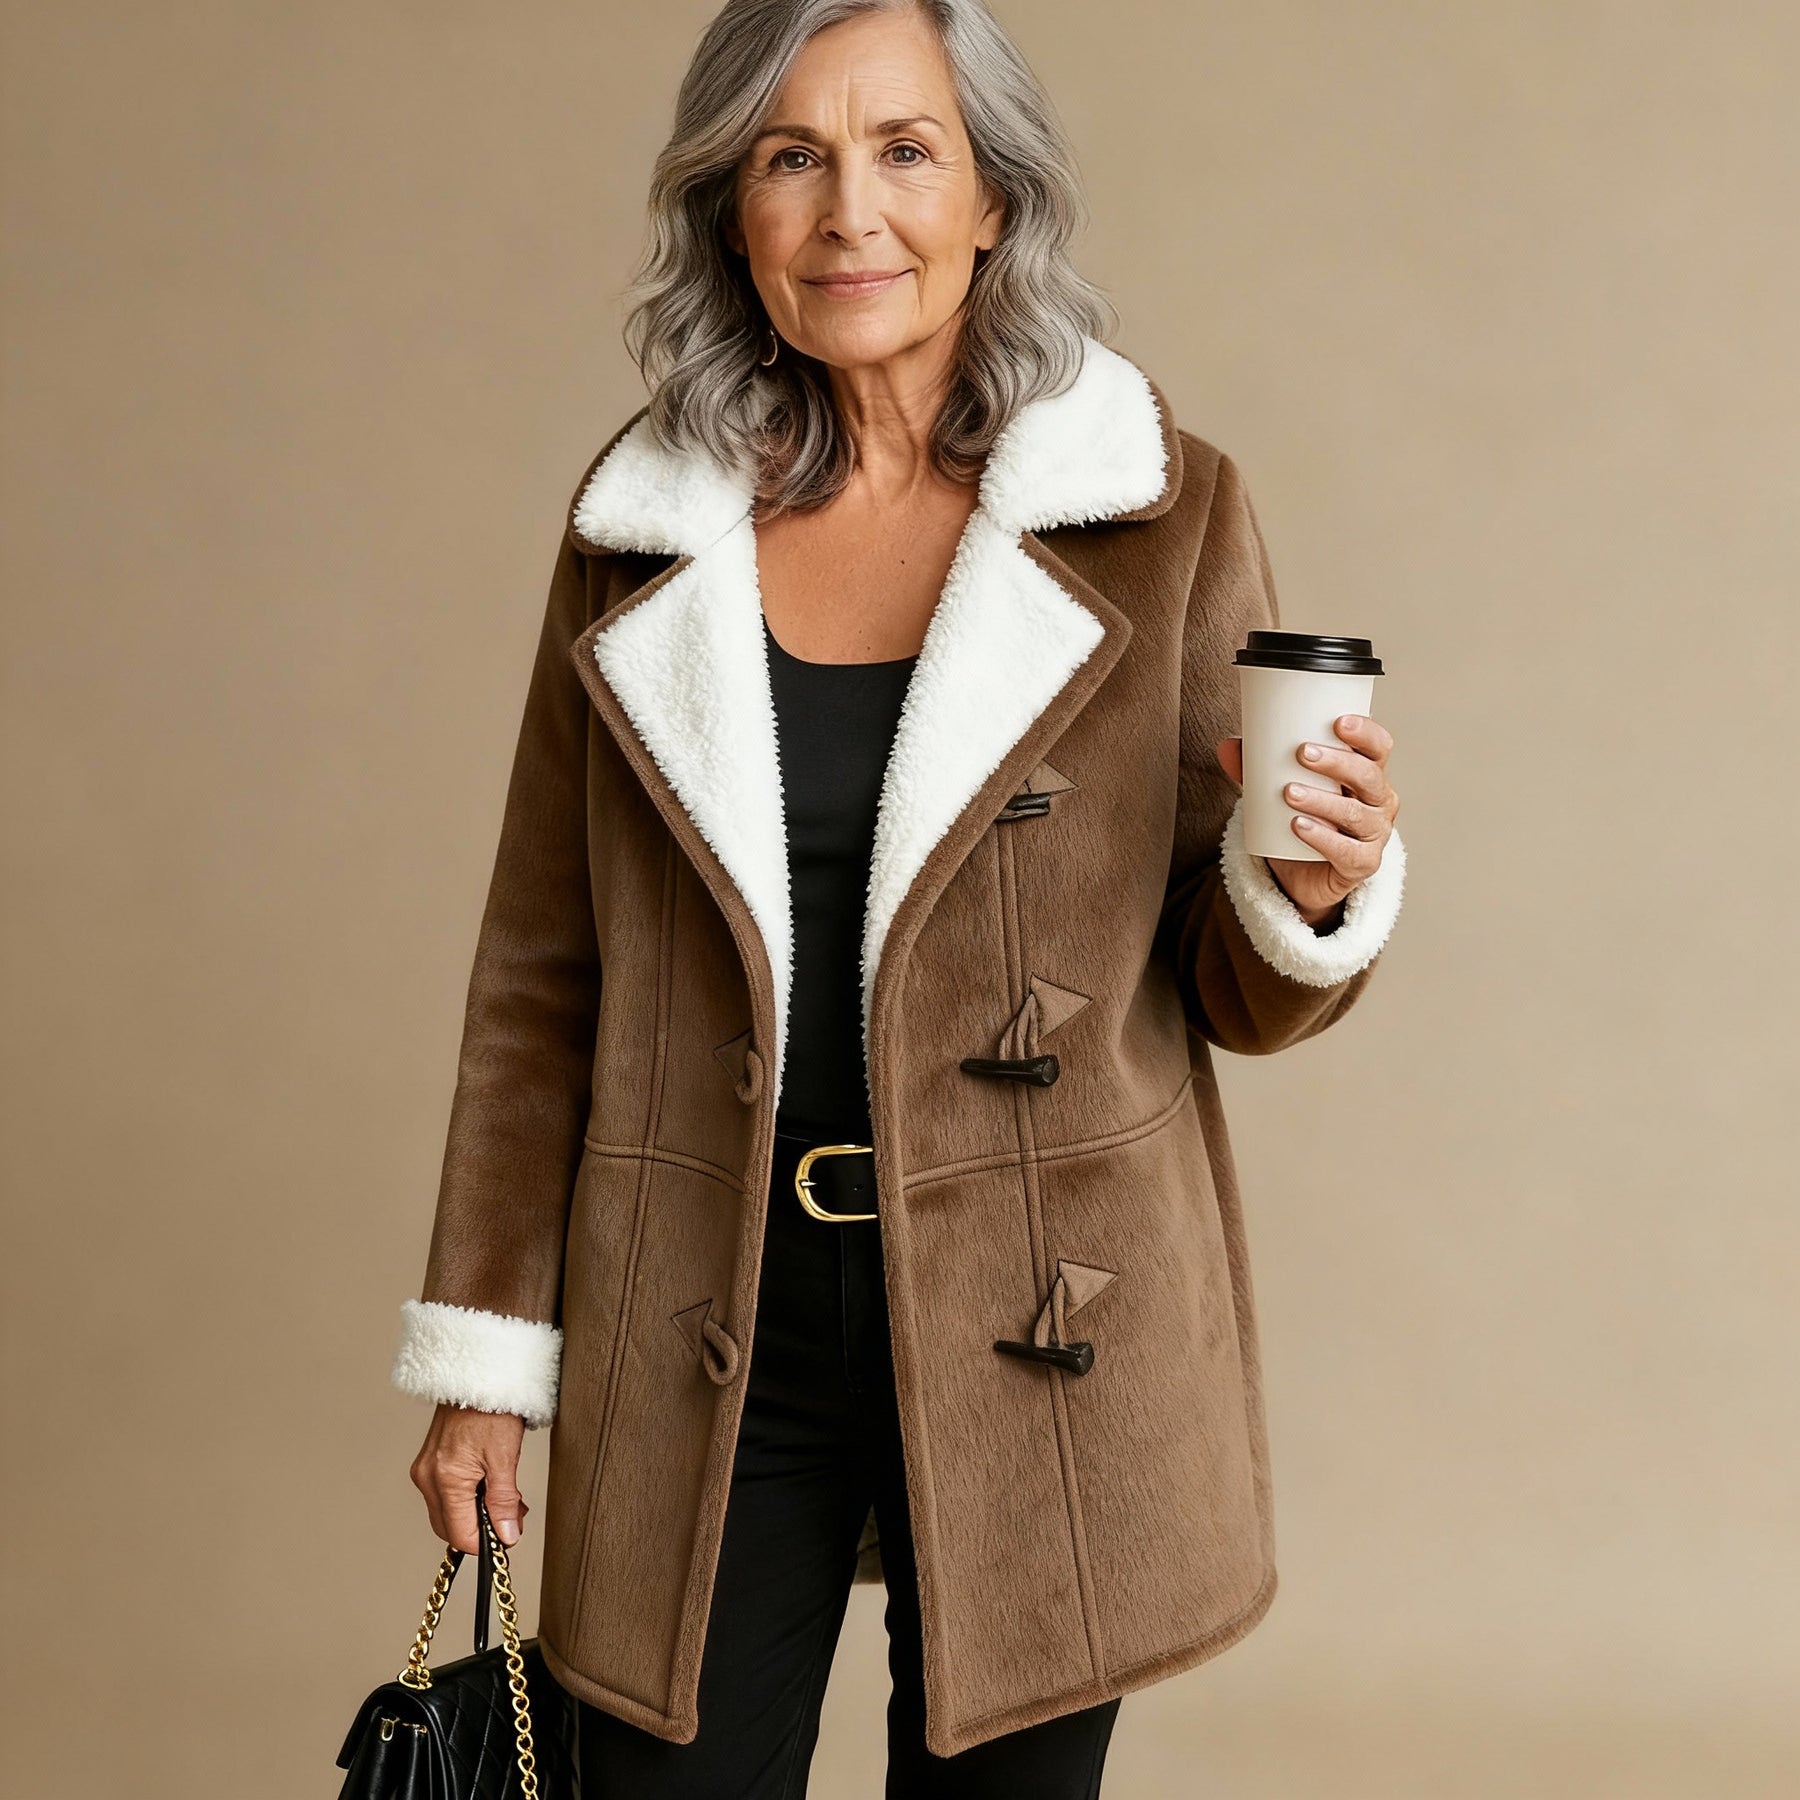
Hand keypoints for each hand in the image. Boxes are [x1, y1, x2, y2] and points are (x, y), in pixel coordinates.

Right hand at [410, 1403, 528, 1553]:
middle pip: (450, 1528)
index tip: (509, 1534)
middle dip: (480, 1529)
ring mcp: (425, 1470)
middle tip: (512, 1513)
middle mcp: (427, 1478)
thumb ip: (504, 1501)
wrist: (478, 1373)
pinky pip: (444, 1495)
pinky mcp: (428, 1463)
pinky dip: (466, 1498)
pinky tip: (488, 1483)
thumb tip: (506, 1536)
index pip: (460, 1536)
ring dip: (474, 1514)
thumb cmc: (492, 1408)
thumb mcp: (506, 1456)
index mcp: (445, 1479)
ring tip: (504, 1495)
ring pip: (447, 1513)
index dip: (486, 1543)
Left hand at [1216, 713, 1400, 927]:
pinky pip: (1347, 851)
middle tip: (1301, 753)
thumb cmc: (1304, 820)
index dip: (1365, 732)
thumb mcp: (1281, 791)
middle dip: (1336, 762)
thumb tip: (1227, 746)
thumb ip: (1258, 769)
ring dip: (1321, 800)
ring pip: (1354, 813)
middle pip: (1368, 776)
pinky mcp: (1363, 864)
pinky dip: (1322, 837)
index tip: (1338, 722)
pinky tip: (1299, 826)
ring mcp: (1375, 835)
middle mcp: (1379, 802)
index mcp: (1367, 774)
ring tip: (1289, 792)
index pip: (1378, 747)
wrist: (1304, 877)